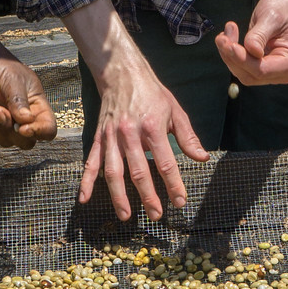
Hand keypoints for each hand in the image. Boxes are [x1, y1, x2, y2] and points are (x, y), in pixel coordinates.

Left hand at [0, 59, 58, 149]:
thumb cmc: (2, 69)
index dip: (39, 132)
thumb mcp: (13, 80)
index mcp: (38, 108)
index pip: (48, 130)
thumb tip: (27, 121)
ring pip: (5, 142)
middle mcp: (25, 123)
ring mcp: (8, 129)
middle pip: (26, 143)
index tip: (23, 127)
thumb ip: (19, 101)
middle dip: (9, 129)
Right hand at [82, 47, 209, 221]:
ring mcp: (111, 137)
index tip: (180, 201)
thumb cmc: (152, 93)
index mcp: (152, 127)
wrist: (121, 73)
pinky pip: (92, 162)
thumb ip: (188, 137)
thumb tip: (202, 158)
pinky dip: (87, 181)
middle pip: (138, 171)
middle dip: (148, 196)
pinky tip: (85, 198)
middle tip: (156, 215)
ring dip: (119, 196)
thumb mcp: (175, 111)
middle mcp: (130, 133)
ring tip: (126, 215)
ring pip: (113, 171)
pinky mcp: (99, 137)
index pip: (165, 162)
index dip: (173, 184)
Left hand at [215, 0, 287, 85]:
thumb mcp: (271, 18)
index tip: (229, 45)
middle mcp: (283, 72)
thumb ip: (259, 36)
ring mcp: (271, 71)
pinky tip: (229, 37)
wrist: (287, 5)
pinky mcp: (260, 66)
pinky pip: (241, 66)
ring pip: (242, 72)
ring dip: (229, 54)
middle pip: (250, 75)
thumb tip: (251, 50)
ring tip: (227, 32)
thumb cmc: (283, 8)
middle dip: (232, 57)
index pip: (262, 70)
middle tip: (222, 37)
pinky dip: (231, 53)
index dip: (242, 60)